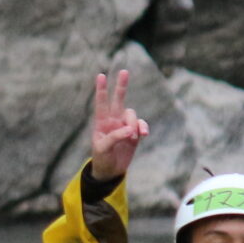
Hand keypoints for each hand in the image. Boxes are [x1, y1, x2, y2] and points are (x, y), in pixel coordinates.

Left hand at [88, 68, 149, 183]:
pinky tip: (143, 134)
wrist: (110, 171)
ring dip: (134, 123)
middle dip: (121, 86)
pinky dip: (143, 128)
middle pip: (118, 100)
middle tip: (124, 71)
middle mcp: (113, 121)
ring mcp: (124, 126)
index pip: (101, 103)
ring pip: (132, 115)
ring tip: (133, 136)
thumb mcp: (103, 148)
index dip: (101, 90)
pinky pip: (141, 125)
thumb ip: (114, 137)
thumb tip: (130, 130)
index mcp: (101, 122)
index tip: (100, 75)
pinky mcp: (134, 134)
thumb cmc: (101, 158)